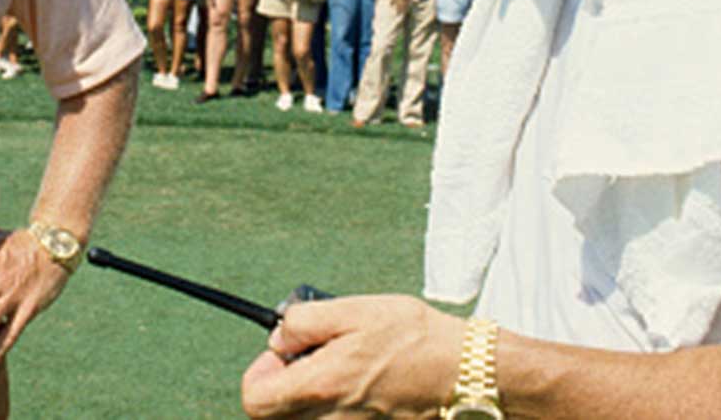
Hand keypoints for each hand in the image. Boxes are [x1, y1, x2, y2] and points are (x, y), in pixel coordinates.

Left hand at [241, 295, 461, 418]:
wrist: (465, 372)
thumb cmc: (414, 338)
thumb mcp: (354, 311)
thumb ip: (305, 322)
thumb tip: (278, 337)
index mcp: (322, 385)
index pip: (255, 401)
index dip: (258, 376)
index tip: (278, 356)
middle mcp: (331, 418)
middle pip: (276, 416)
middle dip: (282, 386)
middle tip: (307, 359)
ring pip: (304, 419)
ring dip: (309, 395)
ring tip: (338, 368)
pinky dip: (334, 404)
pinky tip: (358, 382)